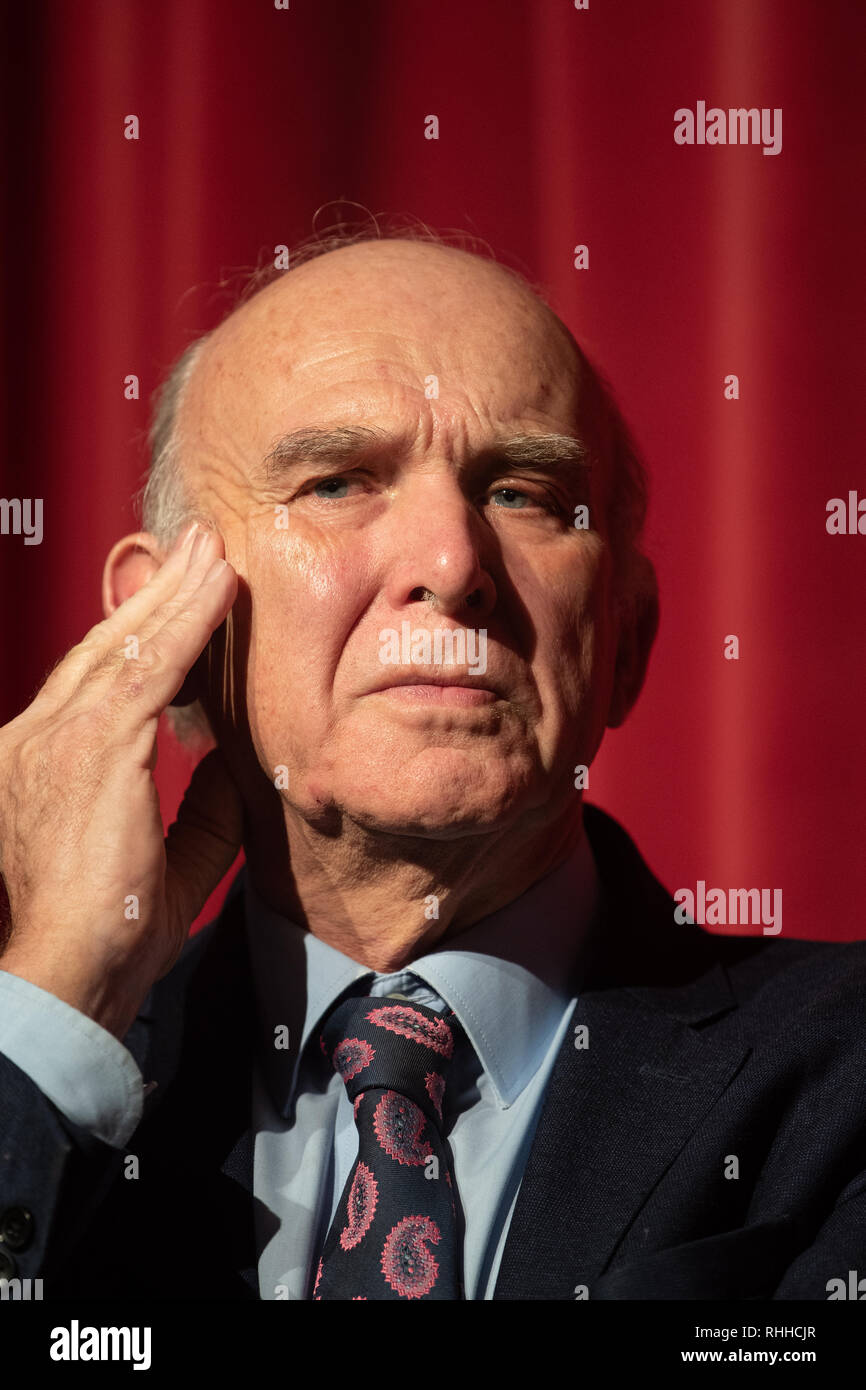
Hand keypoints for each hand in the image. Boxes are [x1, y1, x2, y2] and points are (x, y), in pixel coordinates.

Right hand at [0, 522, 242, 1038]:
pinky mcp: (92, 746)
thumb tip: (237, 771)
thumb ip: (199, 813)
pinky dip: (187, 622)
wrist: (61, 978)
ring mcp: (57, 738)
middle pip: (106, 648)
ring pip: (128, 644)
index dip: (142, 638)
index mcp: (42, 766)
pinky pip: (150, 666)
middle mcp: (38, 739)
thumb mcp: (165, 866)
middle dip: (158, 596)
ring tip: (213, 551)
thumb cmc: (101, 940)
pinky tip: (217, 588)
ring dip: (178, 594)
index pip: (99, 685)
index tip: (182, 605)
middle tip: (196, 549)